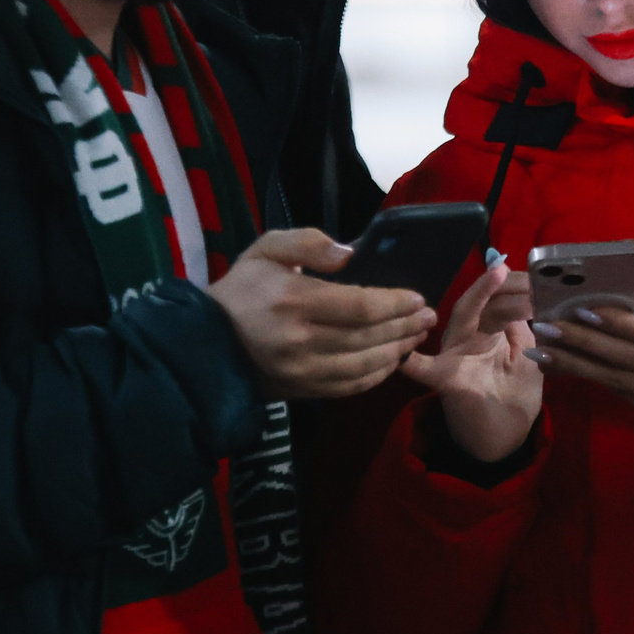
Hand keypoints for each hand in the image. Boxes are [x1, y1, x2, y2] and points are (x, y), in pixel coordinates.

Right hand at [207, 228, 435, 400]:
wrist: (205, 343)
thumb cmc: (241, 290)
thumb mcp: (266, 249)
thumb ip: (308, 242)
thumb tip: (350, 253)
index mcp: (294, 300)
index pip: (360, 304)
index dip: (394, 302)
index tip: (417, 296)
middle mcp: (301, 340)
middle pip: (369, 336)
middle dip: (405, 325)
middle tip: (429, 316)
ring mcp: (302, 371)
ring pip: (364, 365)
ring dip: (398, 351)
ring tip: (417, 335)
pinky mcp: (302, 390)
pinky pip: (349, 387)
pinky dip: (377, 376)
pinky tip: (392, 360)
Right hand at [402, 261, 541, 461]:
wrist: (502, 442)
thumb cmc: (512, 398)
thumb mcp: (527, 356)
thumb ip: (523, 328)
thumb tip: (525, 292)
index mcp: (488, 330)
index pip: (499, 298)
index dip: (518, 285)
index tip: (543, 276)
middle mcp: (468, 337)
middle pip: (481, 300)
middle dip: (501, 282)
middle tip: (526, 270)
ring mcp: (454, 356)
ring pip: (461, 319)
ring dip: (479, 296)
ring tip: (497, 276)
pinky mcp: (446, 380)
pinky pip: (423, 369)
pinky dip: (410, 360)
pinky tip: (404, 350)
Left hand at [529, 283, 633, 435]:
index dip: (613, 323)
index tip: (581, 310)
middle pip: (620, 355)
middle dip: (580, 341)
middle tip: (545, 326)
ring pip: (612, 378)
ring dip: (574, 364)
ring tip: (541, 351)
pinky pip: (619, 392)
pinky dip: (591, 380)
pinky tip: (565, 368)